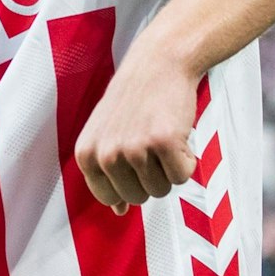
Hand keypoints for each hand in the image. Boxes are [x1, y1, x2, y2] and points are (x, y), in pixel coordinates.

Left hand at [73, 38, 197, 213]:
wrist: (158, 63)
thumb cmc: (134, 102)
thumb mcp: (106, 136)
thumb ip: (107, 173)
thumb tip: (119, 212)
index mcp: (86, 155)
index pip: (109, 198)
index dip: (129, 184)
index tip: (134, 158)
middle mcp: (106, 155)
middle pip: (139, 198)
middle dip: (152, 177)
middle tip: (151, 143)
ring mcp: (133, 149)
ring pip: (162, 189)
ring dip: (170, 167)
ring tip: (161, 135)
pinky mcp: (162, 143)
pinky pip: (183, 177)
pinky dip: (188, 159)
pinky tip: (176, 133)